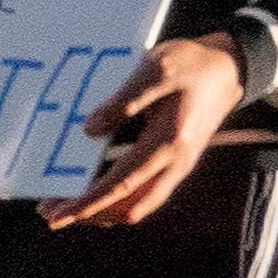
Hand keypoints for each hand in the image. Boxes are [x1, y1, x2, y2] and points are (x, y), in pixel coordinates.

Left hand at [46, 33, 245, 229]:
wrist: (228, 68)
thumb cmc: (191, 64)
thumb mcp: (157, 68)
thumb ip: (124, 98)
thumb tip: (89, 129)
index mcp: (169, 141)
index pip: (122, 184)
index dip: (88, 202)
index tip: (57, 214)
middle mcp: (176, 162)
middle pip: (128, 206)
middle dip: (88, 214)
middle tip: (50, 213)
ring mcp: (178, 166)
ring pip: (138, 205)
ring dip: (103, 211)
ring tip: (68, 206)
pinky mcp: (176, 163)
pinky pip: (146, 194)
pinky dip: (119, 201)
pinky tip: (99, 195)